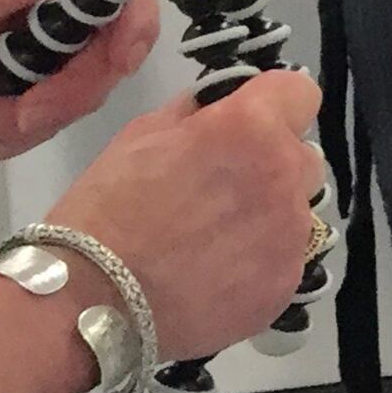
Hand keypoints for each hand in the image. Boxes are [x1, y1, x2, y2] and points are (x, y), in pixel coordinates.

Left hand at [0, 0, 157, 163]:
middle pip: (103, 55)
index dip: (131, 27)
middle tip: (9, 120)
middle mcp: (46, 3)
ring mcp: (36, 48)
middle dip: (61, 96)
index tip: (117, 67)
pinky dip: (4, 139)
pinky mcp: (22, 87)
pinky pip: (42, 122)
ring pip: (75, 97)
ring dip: (22, 125)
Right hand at [41, 71, 326, 360]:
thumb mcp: (140, 136)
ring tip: (213, 237)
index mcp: (250, 128)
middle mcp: (284, 174)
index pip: (299, 92)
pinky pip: (286, 257)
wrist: (91, 300)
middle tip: (220, 187)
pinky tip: (215, 272)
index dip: (273, 103)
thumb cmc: (106, 213)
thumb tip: (220, 104)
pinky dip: (260, 260)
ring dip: (268, 213)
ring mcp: (291, 233)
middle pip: (301, 155)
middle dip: (270, 163)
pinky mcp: (287, 280)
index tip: (250, 121)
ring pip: (297, 209)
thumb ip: (196, 112)